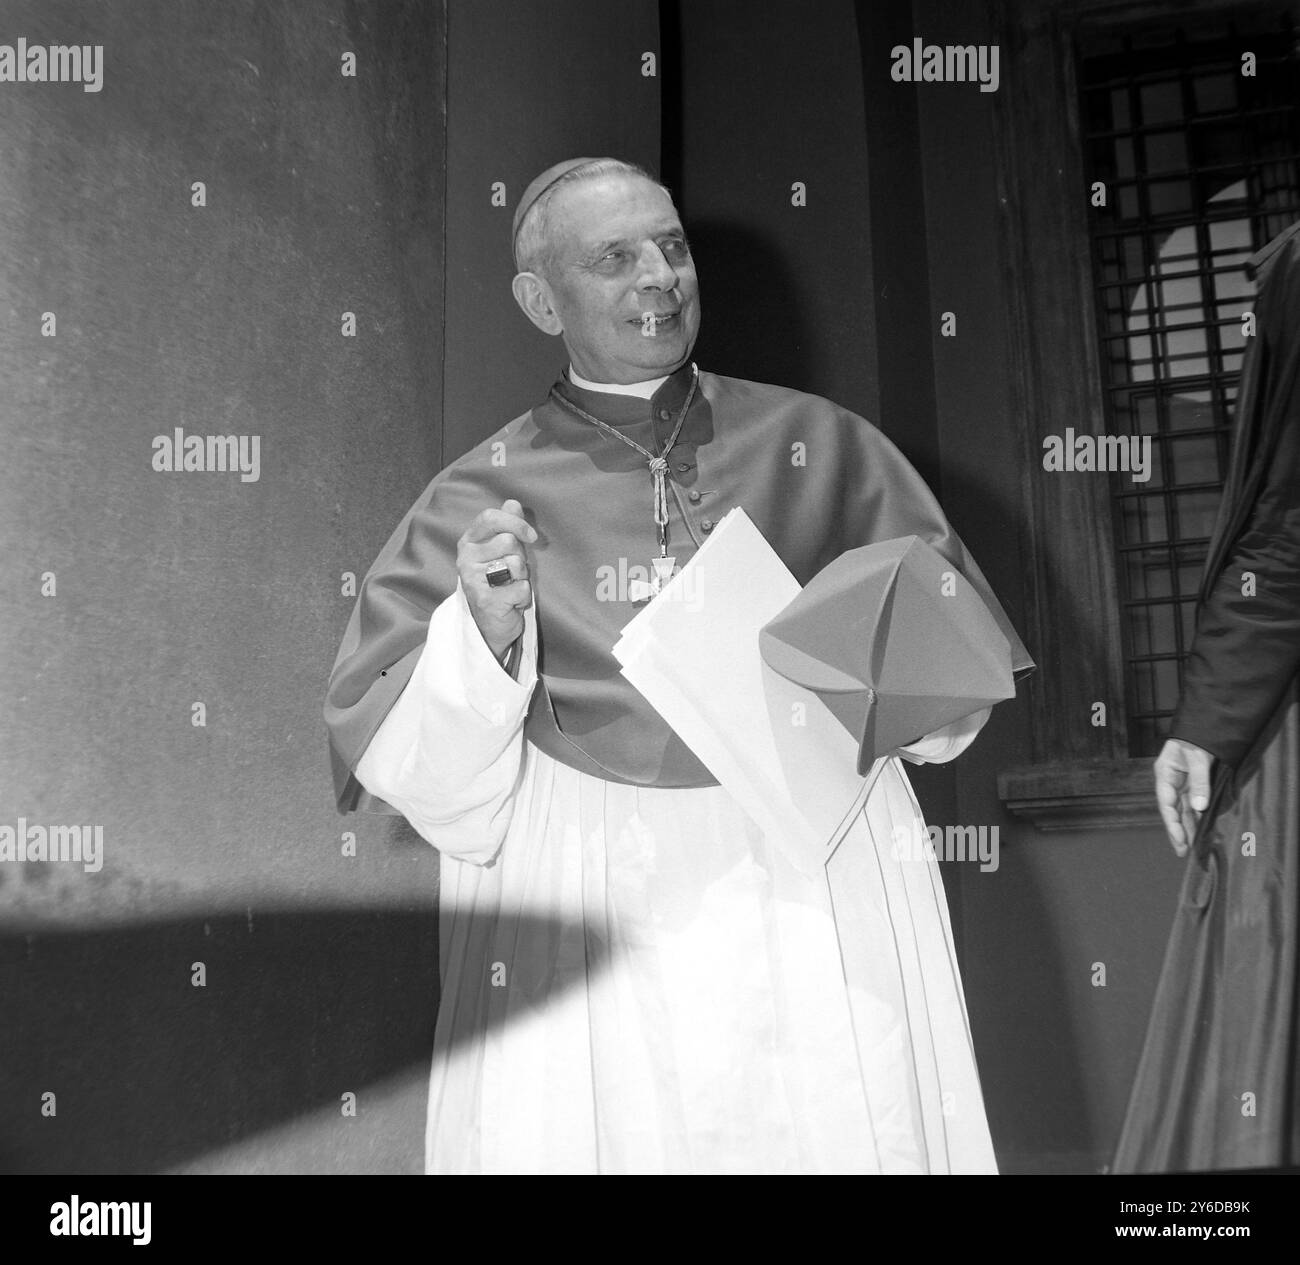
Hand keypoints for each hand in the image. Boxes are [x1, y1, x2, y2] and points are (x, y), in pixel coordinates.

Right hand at [456, 498, 536, 658]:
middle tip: (513, 572)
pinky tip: (511, 602)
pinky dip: (523, 597)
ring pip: (516, 564)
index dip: (515, 522)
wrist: (490, 624)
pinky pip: (522, 588)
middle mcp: (466, 559)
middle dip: (521, 557)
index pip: (489, 517)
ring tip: (511, 586)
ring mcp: (473, 580)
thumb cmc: (499, 582)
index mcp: (469, 542)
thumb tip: (512, 503)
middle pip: (509, 542)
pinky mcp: (485, 600)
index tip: (531, 536)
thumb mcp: (502, 551)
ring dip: (522, 577)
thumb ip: (507, 526)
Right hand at [1153, 738, 1213, 856]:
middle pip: (1172, 810)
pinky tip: (1198, 830)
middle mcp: (1171, 781)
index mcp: (1165, 773)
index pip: (1166, 801)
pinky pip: (1193, 805)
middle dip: (1178, 830)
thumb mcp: (1198, 757)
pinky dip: (1195, 818)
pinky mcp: (1193, 784)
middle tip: (1182, 851)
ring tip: (1190, 847)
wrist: (1204, 725)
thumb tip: (1200, 806)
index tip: (1180, 836)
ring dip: (1187, 827)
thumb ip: (1199, 781)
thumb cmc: (1196, 737)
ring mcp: (1182, 784)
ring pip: (1182, 810)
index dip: (1172, 821)